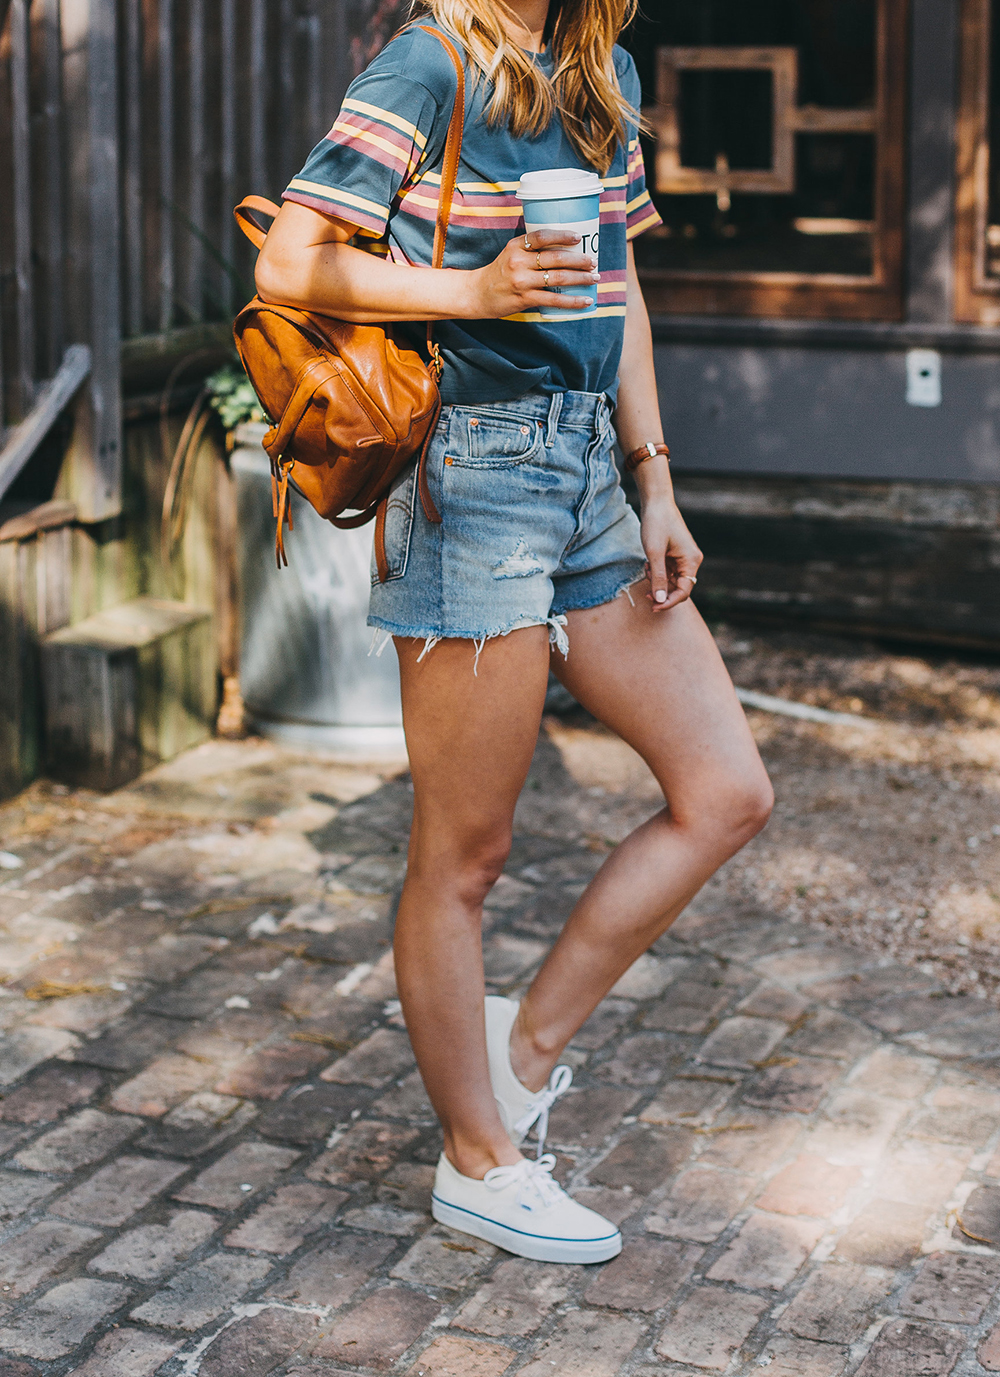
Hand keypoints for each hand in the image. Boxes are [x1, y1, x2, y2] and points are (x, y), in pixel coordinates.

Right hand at [465, 229, 598, 318]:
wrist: (477, 294)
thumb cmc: (498, 274)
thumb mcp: (510, 254)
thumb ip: (530, 250)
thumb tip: (562, 249)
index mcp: (516, 246)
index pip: (542, 236)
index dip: (562, 235)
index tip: (578, 237)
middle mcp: (519, 261)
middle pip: (555, 257)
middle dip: (579, 260)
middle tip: (593, 262)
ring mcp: (522, 281)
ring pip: (558, 277)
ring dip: (580, 278)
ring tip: (595, 278)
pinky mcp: (525, 298)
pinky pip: (554, 299)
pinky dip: (572, 301)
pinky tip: (585, 301)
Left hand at [640, 496, 702, 611]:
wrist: (656, 502)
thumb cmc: (656, 524)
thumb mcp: (654, 554)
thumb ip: (658, 578)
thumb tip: (660, 601)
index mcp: (691, 561)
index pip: (684, 591)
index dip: (669, 602)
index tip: (654, 607)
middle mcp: (691, 561)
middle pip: (679, 588)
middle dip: (662, 592)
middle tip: (646, 594)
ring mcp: (684, 558)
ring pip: (672, 581)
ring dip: (657, 581)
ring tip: (645, 568)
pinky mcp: (675, 555)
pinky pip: (668, 572)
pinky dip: (656, 573)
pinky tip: (647, 564)